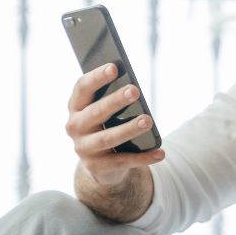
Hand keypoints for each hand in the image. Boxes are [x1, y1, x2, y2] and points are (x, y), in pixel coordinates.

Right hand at [67, 64, 164, 187]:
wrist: (100, 165)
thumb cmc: (106, 126)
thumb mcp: (104, 112)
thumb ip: (112, 99)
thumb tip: (133, 88)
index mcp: (76, 107)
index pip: (82, 88)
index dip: (97, 77)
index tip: (114, 67)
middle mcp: (75, 127)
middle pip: (96, 112)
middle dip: (115, 101)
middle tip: (135, 90)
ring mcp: (84, 149)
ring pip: (108, 138)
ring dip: (129, 129)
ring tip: (148, 120)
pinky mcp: (97, 167)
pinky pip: (123, 161)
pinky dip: (143, 158)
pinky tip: (160, 152)